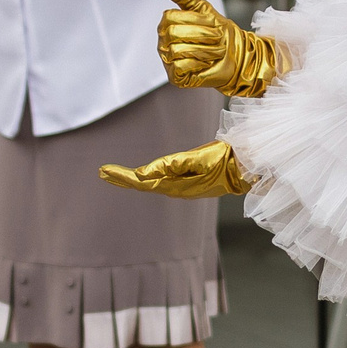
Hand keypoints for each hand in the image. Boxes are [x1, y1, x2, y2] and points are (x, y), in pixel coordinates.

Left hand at [98, 139, 252, 197]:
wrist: (245, 168)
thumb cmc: (224, 161)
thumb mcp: (198, 159)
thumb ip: (171, 165)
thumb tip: (143, 173)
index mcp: (175, 185)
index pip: (141, 181)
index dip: (121, 177)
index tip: (103, 171)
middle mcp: (175, 188)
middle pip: (142, 184)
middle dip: (121, 178)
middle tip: (101, 172)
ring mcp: (181, 187)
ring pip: (149, 183)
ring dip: (130, 179)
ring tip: (112, 174)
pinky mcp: (187, 183)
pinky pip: (160, 181)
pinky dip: (145, 178)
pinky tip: (140, 177)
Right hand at [156, 0, 290, 96]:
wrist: (236, 56)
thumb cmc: (218, 31)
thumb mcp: (201, 7)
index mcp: (166, 25)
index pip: (170, 17)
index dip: (195, 20)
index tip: (212, 23)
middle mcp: (163, 43)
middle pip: (173, 33)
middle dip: (201, 34)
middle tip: (217, 38)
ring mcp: (168, 61)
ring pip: (177, 50)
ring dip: (204, 49)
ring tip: (215, 51)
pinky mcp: (175, 77)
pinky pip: (180, 67)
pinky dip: (198, 63)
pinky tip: (206, 63)